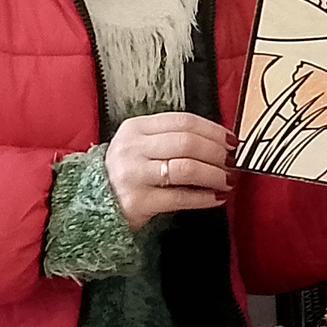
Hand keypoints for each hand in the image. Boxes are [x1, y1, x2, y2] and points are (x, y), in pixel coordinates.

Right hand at [108, 112, 233, 230]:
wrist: (94, 204)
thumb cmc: (128, 173)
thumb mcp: (141, 146)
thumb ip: (172, 139)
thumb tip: (219, 142)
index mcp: (135, 128)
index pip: (183, 121)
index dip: (213, 130)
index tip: (232, 140)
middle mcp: (133, 148)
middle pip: (187, 143)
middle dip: (217, 152)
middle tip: (233, 161)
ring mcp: (134, 175)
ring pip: (186, 168)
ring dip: (214, 174)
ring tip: (228, 180)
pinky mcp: (138, 202)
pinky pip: (180, 197)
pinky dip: (204, 197)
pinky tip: (217, 198)